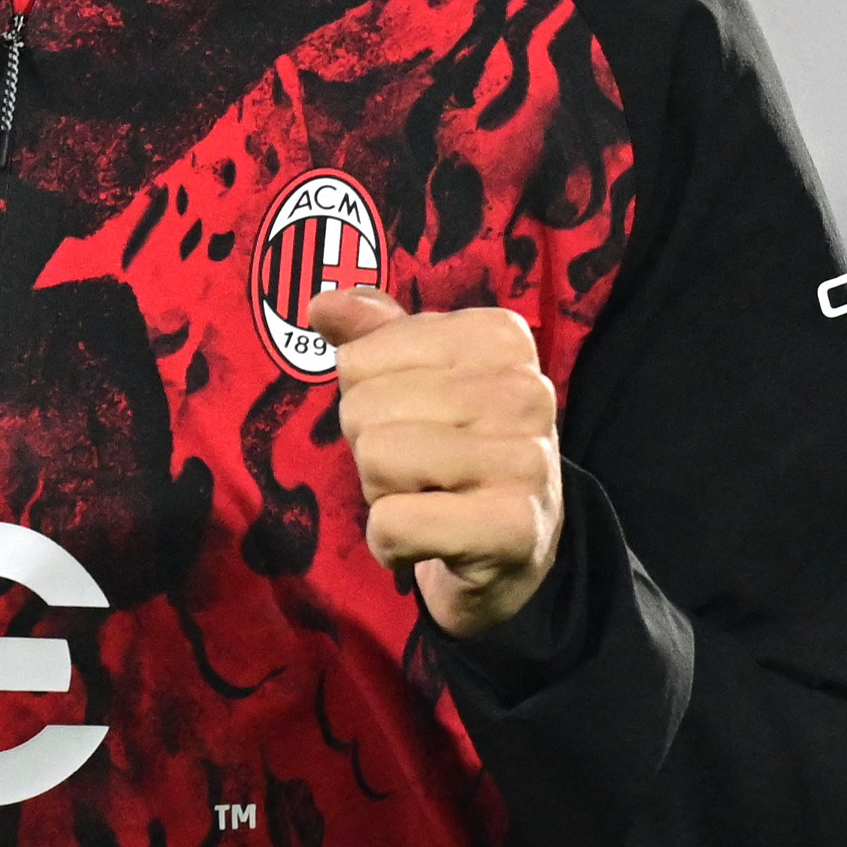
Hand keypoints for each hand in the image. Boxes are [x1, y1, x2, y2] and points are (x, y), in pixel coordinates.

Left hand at [306, 288, 562, 639]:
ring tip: (427, 498)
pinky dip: (391, 542)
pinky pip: (393, 524)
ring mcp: (525, 460)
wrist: (518, 543)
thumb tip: (321, 303)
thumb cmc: (457, 445)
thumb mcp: (419, 376)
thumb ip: (374, 336)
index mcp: (499, 337)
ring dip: (383, 493)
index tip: (418, 420)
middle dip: (372, 448)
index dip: (368, 396)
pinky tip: (429, 539)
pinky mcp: (512, 528)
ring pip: (377, 459)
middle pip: (364, 407)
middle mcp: (524, 389)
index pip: (361, 357)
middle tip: (421, 469)